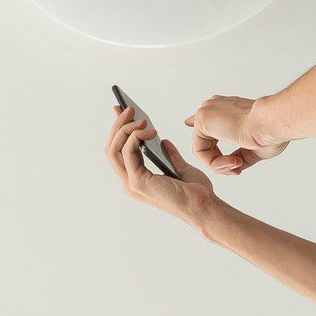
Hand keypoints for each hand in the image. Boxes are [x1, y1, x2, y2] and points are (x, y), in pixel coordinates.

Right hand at [107, 102, 216, 225]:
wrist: (203, 205)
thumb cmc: (195, 192)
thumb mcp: (180, 168)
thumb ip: (169, 155)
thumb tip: (162, 141)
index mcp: (137, 180)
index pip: (118, 153)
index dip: (116, 131)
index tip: (119, 111)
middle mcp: (129, 183)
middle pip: (111, 148)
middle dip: (118, 125)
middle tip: (129, 109)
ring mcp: (131, 184)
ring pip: (114, 149)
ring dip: (125, 129)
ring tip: (141, 118)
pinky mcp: (138, 182)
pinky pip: (128, 152)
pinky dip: (135, 137)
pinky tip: (150, 131)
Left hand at [187, 95, 288, 175]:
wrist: (272, 124)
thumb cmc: (270, 132)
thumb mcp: (251, 148)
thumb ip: (236, 151)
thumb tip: (231, 164)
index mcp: (227, 109)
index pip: (206, 120)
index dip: (203, 133)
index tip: (194, 130)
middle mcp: (215, 107)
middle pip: (204, 141)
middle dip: (219, 161)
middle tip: (237, 169)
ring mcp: (208, 112)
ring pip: (202, 150)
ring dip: (219, 165)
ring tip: (237, 165)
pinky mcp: (202, 119)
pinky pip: (200, 152)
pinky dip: (215, 164)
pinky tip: (233, 161)